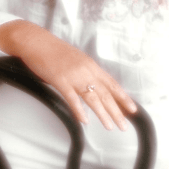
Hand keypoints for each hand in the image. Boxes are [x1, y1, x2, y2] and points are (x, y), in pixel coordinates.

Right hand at [0, 20, 136, 130]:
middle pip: (105, 93)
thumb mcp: (76, 60)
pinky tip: (84, 121)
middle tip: (124, 125)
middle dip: (116, 110)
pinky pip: (72, 98)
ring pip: (92, 97)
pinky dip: (79, 110)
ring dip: (102, 113)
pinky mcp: (60, 80)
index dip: (122, 97)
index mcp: (90, 65)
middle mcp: (86, 70)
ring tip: (110, 126)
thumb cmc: (54, 51)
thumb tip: (93, 84)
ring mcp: (74, 75)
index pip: (111, 83)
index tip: (132, 108)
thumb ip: (85, 71)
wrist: (37, 41)